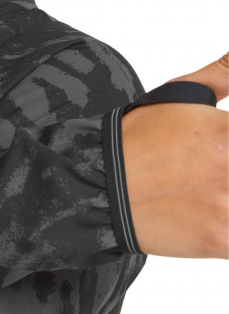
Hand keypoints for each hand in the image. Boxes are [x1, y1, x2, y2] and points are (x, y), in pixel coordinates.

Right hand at [122, 53, 227, 258]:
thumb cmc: (136, 140)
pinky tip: (210, 214)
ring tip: (206, 188)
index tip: (222, 151)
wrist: (98, 185)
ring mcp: (226, 206)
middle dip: (226, 169)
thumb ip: (224, 73)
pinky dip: (228, 227)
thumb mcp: (179, 95)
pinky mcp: (220, 240)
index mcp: (225, 130)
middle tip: (211, 168)